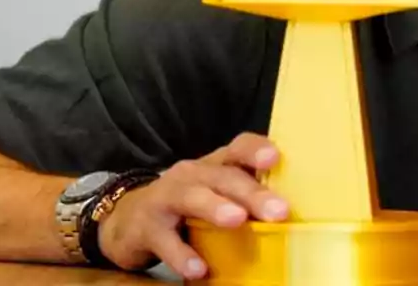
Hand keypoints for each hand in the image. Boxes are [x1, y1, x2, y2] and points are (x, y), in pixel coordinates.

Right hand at [97, 132, 288, 278]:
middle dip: (251, 192)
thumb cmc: (186, 207)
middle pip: (223, 177)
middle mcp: (192, 174)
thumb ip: (246, 198)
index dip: (255, 150)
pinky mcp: (145, 226)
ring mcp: (166, 197)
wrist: (126, 220)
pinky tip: (198, 269)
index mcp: (215, 165)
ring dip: (215, 207)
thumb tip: (291, 216)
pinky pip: (165, 239)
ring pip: (192, 197)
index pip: (238, 148)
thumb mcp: (215, 195)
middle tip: (278, 211)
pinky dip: (181, 254)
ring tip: (237, 220)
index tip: (274, 158)